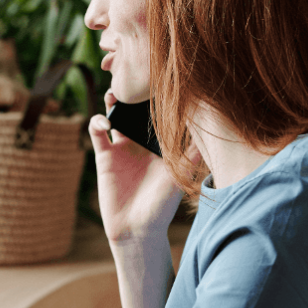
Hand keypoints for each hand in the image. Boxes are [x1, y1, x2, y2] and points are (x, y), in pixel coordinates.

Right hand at [87, 91, 195, 243]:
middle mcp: (140, 142)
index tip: (160, 79)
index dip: (157, 96)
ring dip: (113, 101)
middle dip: (133, 93)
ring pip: (114, 115)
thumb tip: (211, 128)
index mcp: (160, 144)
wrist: (137, 229)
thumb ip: (191, 152)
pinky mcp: (104, 155)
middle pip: (134, 109)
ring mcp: (121, 147)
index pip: (158, 114)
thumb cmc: (163, 205)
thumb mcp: (181, 175)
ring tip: (115, 92)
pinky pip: (97, 132)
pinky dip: (97, 122)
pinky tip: (103, 121)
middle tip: (134, 78)